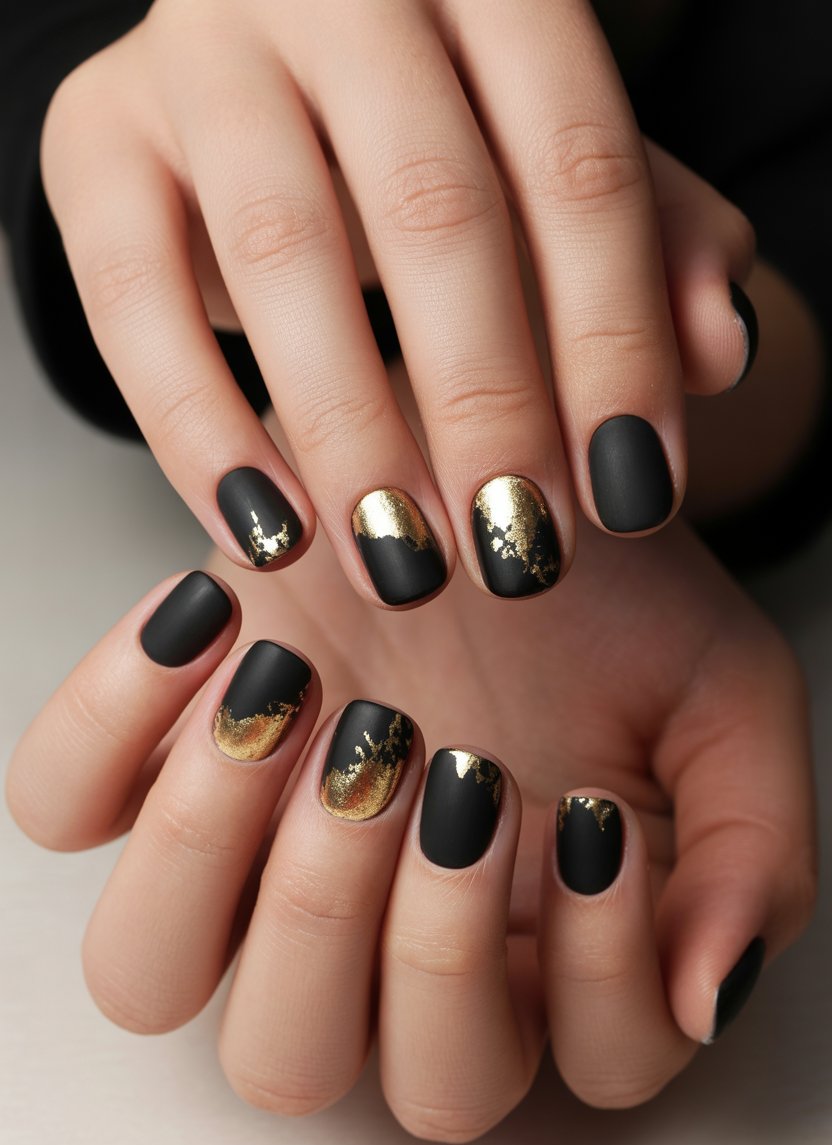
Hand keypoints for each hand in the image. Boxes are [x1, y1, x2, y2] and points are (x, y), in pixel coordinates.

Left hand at [7, 506, 815, 1138]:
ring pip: (146, 976)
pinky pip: (58, 800)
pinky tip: (220, 622)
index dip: (583, 971)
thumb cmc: (619, 596)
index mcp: (520, 946)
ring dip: (222, 854)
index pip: (550, 1071)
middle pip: (310, 1064)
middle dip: (390, 926)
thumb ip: (751, 856)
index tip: (590, 813)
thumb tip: (705, 996)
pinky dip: (109, 720)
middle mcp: (360, 924)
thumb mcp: (730, 705)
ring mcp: (243, 840)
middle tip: (447, 764)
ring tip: (312, 701)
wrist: (522, 467)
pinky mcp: (159, 739)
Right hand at [39, 0, 756, 605]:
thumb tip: (721, 348)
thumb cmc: (439, 131)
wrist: (270, 73)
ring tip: (408, 567)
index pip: (576, 165)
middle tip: (520, 550)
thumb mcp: (559, 166)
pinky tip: (271, 533)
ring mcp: (200, 54)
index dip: (614, 344)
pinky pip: (128, 296)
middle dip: (486, 405)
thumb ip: (653, 240)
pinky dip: (199, 428)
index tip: (629, 497)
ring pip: (281, 251)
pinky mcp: (91, 136)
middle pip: (433, 210)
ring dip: (353, 435)